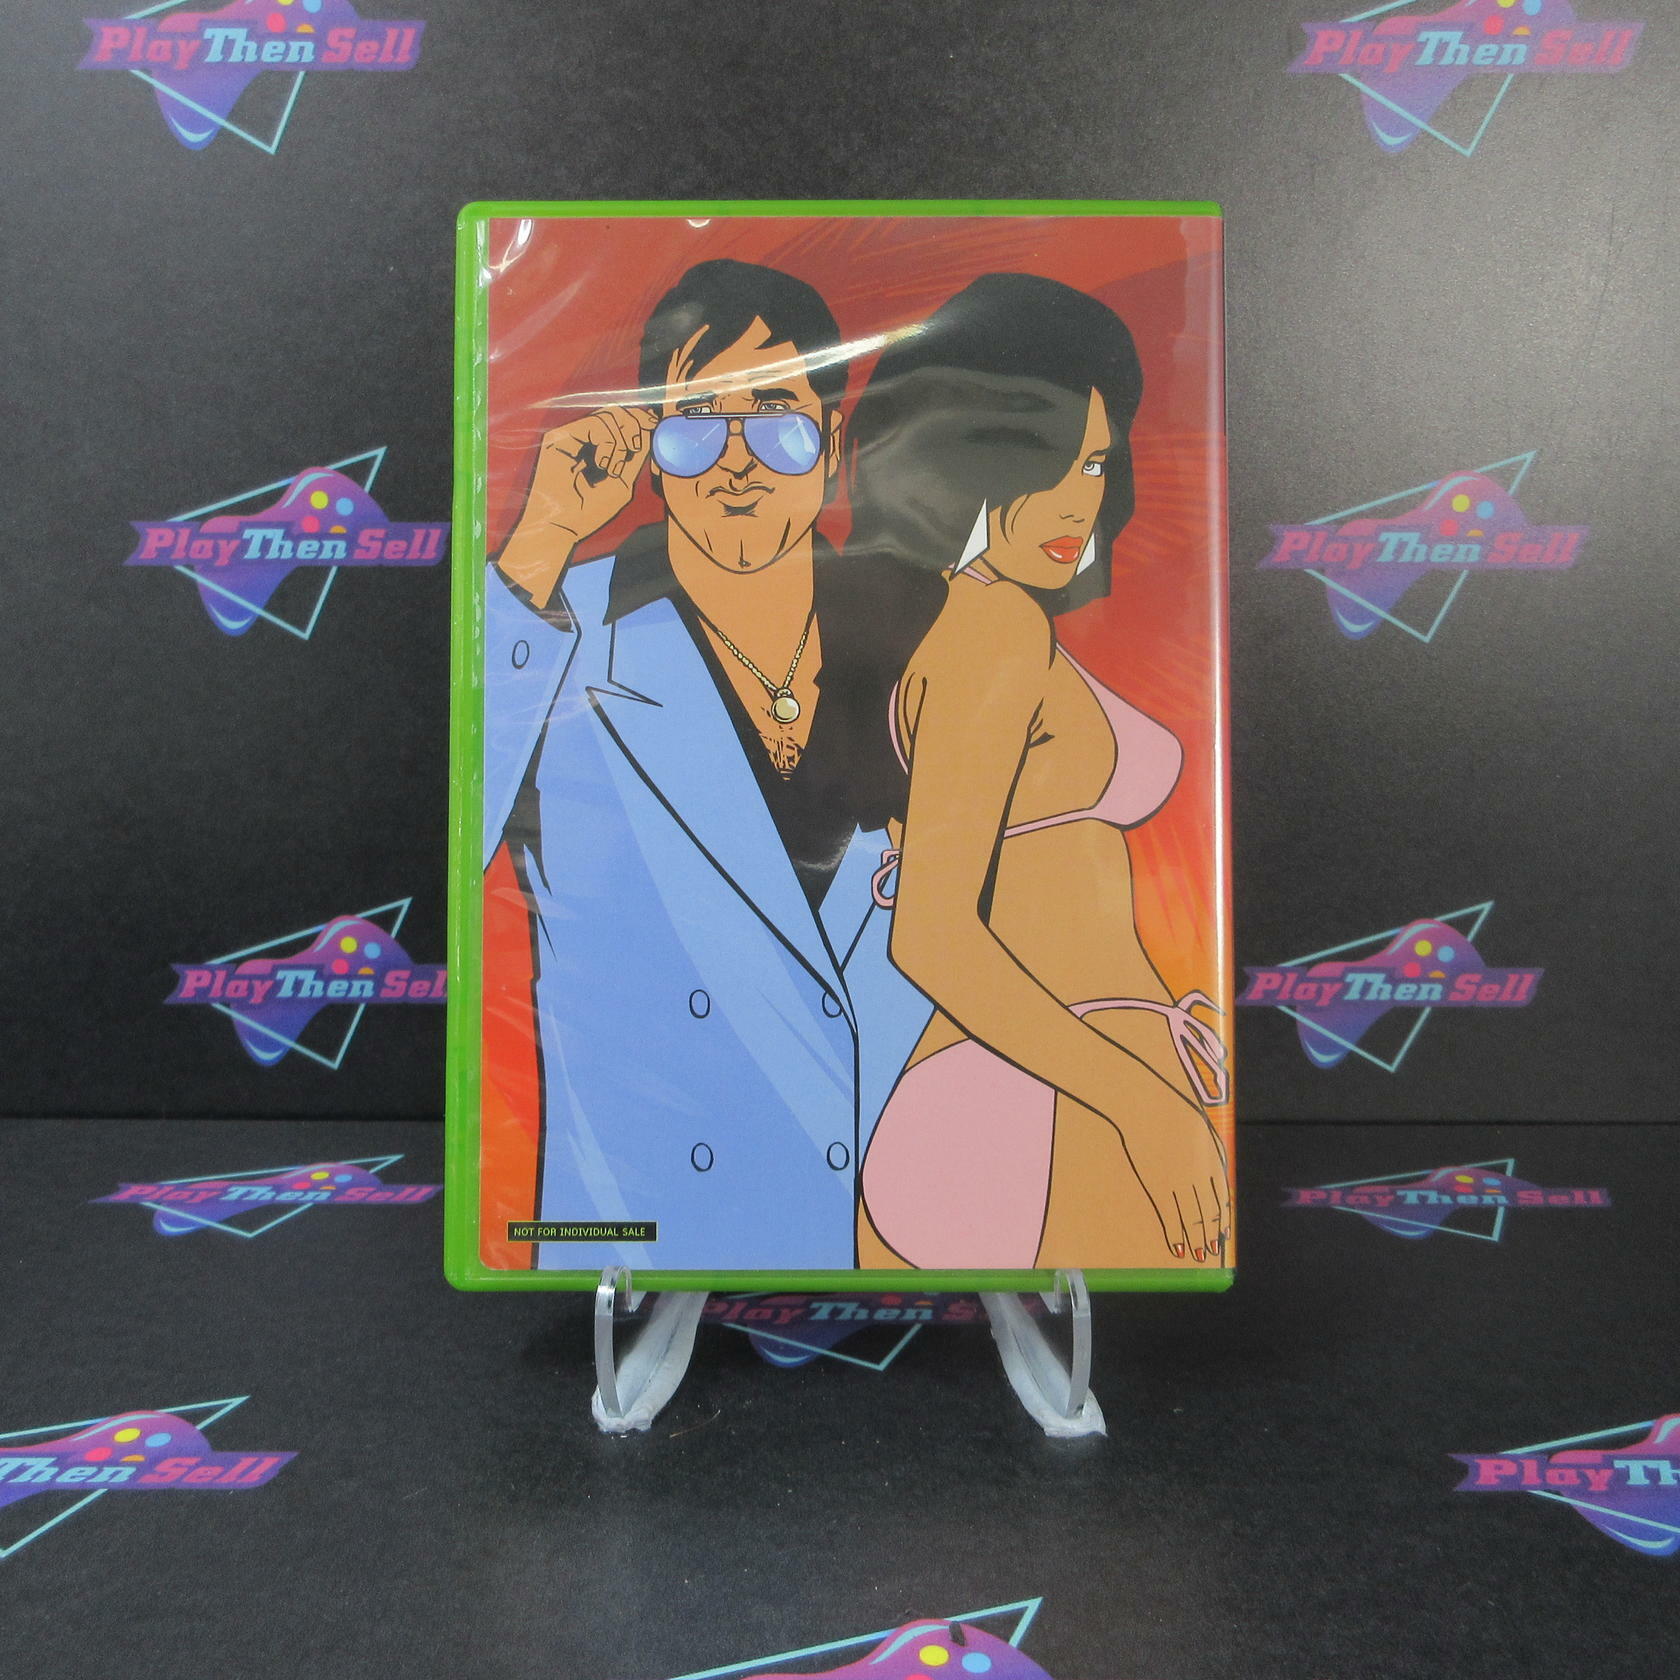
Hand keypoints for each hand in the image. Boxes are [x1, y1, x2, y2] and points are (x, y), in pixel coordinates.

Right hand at [497, 406, 656, 604]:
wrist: (562, 527)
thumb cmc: (589, 512)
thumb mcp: (622, 482)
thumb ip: (634, 457)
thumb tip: (650, 431)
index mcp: (597, 447)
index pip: (621, 420)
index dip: (640, 419)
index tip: (654, 426)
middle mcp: (583, 438)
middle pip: (616, 411)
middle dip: (634, 425)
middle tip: (635, 449)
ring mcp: (571, 436)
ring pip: (608, 414)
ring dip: (620, 440)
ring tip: (613, 468)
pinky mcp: (560, 437)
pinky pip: (595, 423)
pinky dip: (607, 442)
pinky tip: (603, 465)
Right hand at [1117, 1109, 1230, 1263]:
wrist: (1147, 1109)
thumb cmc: (1173, 1115)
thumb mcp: (1203, 1133)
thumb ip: (1212, 1157)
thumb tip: (1219, 1180)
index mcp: (1214, 1164)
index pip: (1221, 1200)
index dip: (1221, 1220)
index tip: (1223, 1234)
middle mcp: (1201, 1178)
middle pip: (1208, 1214)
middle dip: (1210, 1235)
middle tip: (1211, 1252)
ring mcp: (1180, 1185)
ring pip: (1192, 1220)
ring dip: (1196, 1240)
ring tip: (1198, 1255)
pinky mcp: (1159, 1188)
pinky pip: (1170, 1218)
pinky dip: (1175, 1235)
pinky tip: (1178, 1247)